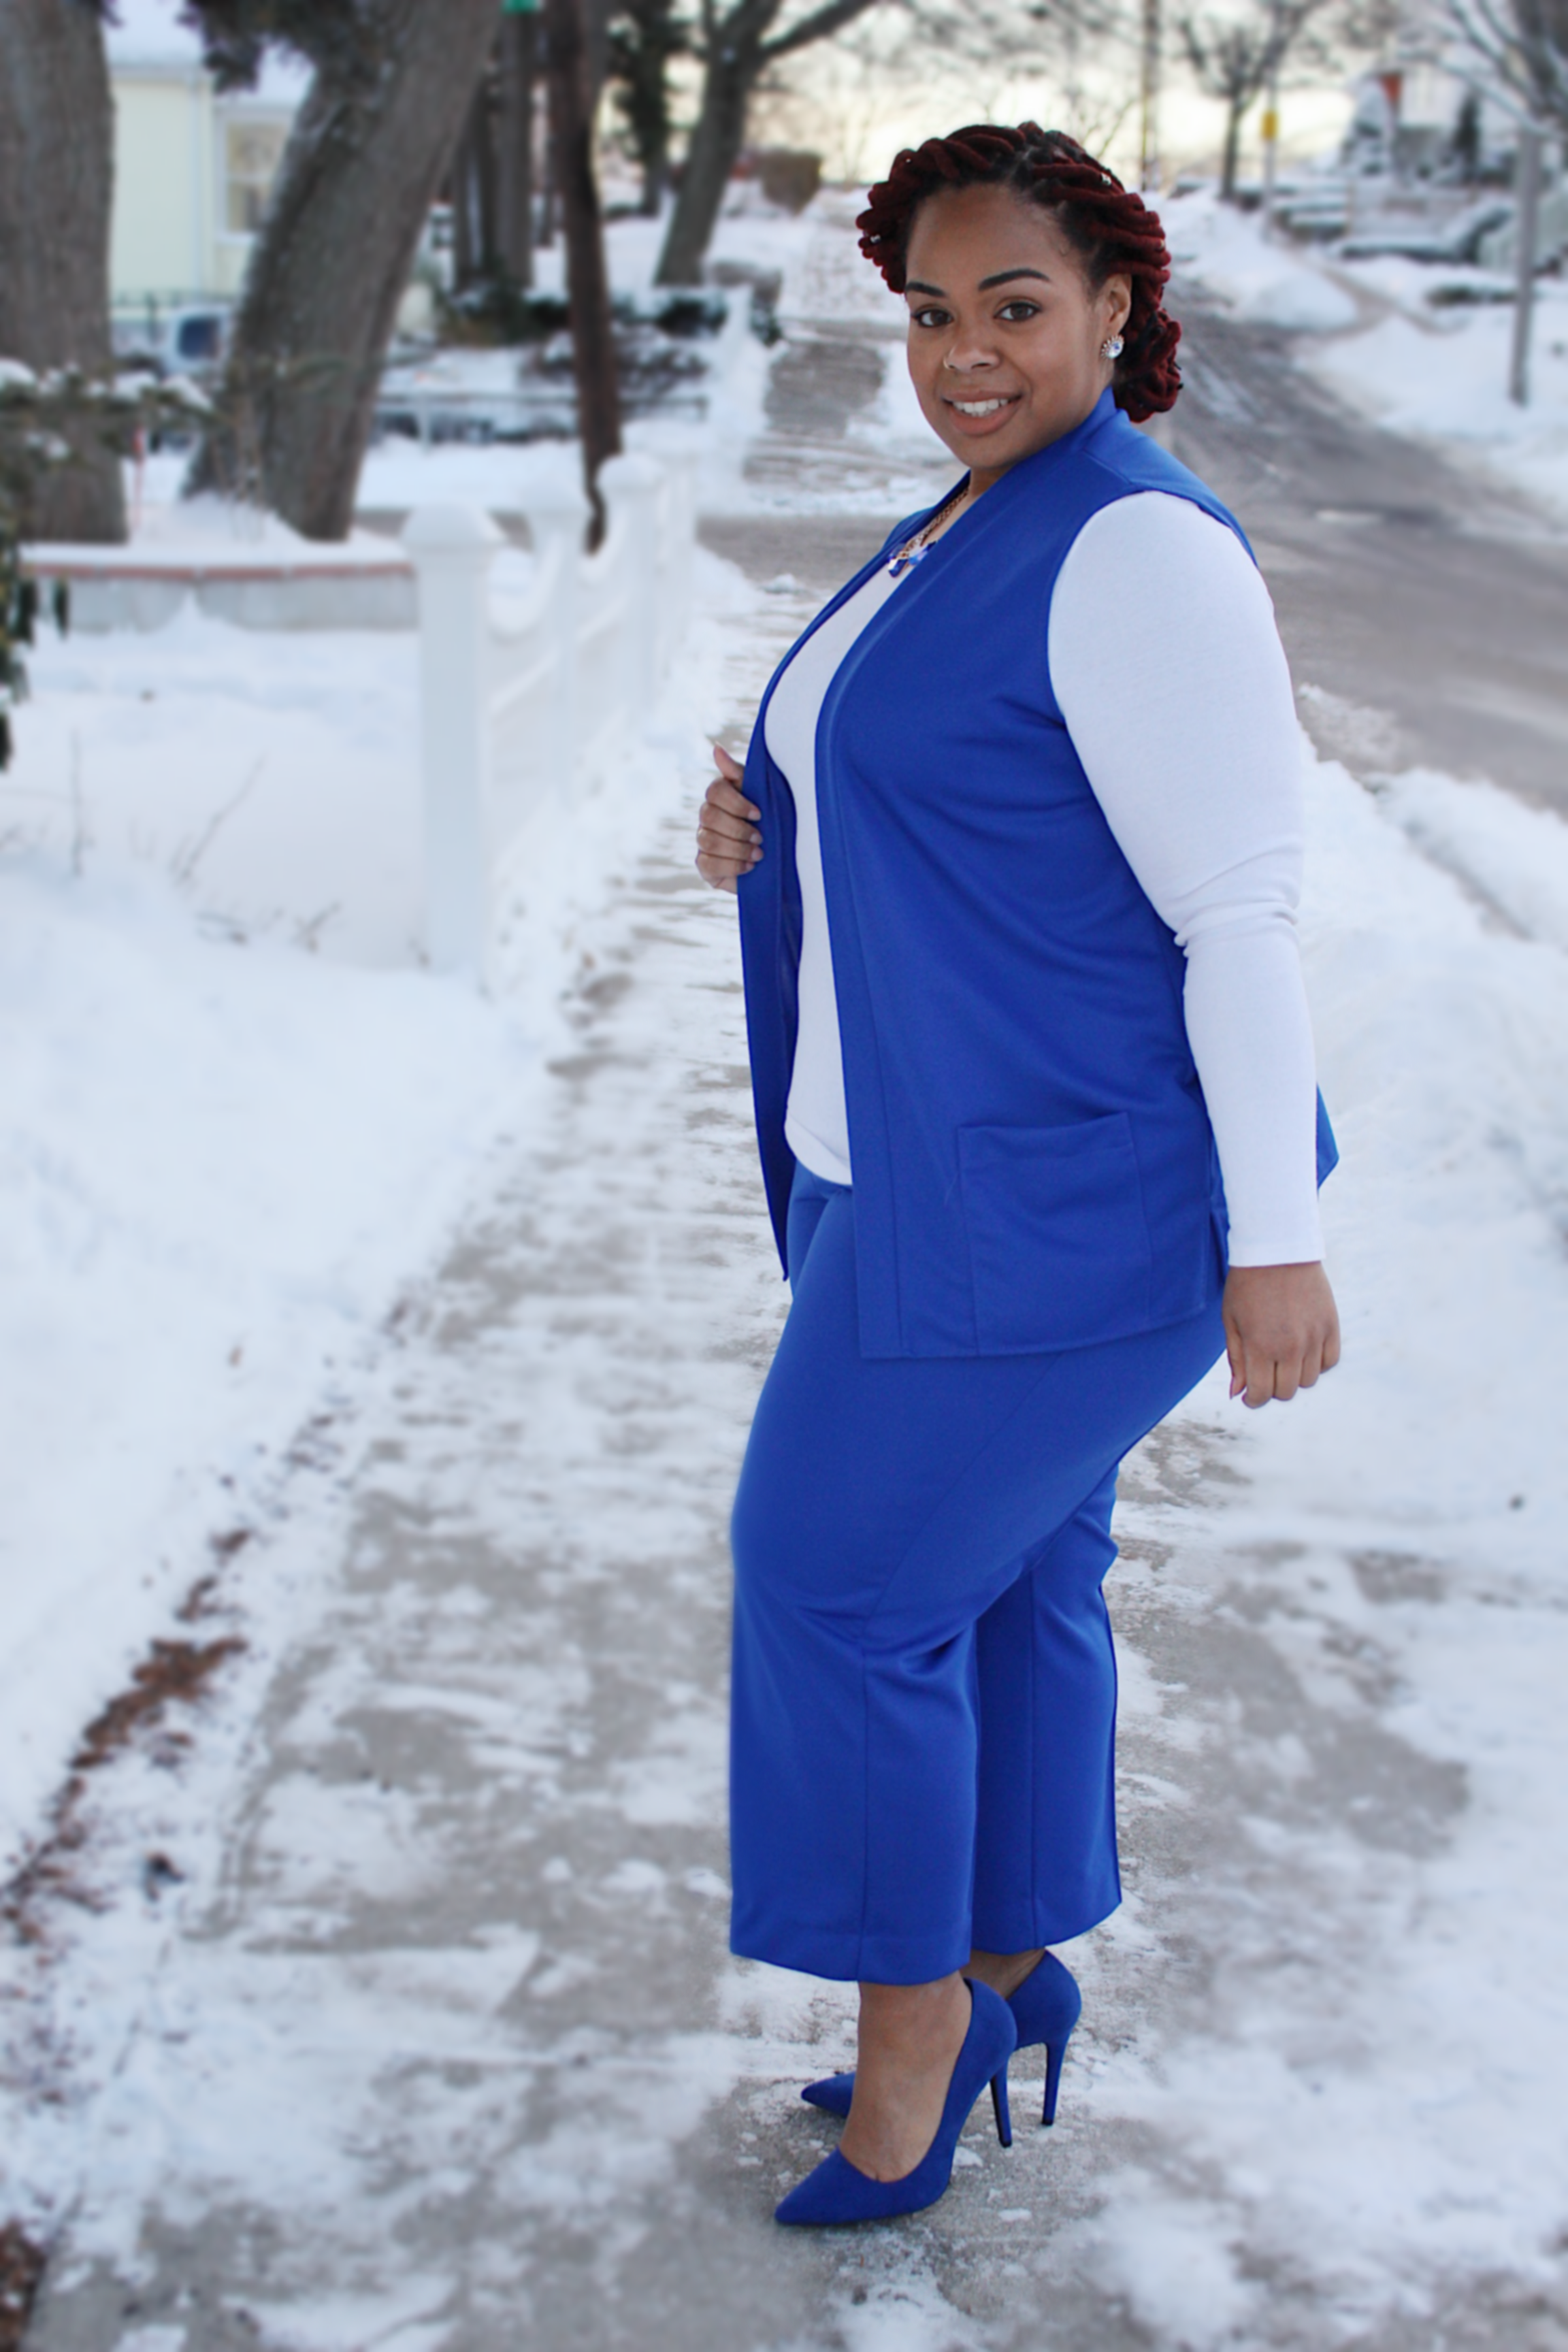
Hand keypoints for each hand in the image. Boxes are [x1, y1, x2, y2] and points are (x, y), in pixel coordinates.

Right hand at [696, 743, 761, 893]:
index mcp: (721, 796)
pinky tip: (749, 866)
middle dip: (738, 829)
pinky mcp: (706, 865)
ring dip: (737, 848)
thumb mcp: (761, 793)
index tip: (759, 814)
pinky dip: (732, 866)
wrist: (780, 857)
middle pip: (709, 817)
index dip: (737, 803)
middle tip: (761, 837)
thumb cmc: (771, 820)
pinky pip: (708, 864)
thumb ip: (738, 772)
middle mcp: (708, 817)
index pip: (715, 791)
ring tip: (759, 854)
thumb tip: (716, 748)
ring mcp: (704, 841)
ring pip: (708, 841)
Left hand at [1222, 1261, 1340, 1408]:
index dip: (1253, 1400)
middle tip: (1265, 1373)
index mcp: (1260, 1346)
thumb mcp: (1231, 1321)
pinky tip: (1303, 1350)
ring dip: (1294, 1376)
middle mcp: (1291, 1347)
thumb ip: (1236, 1360)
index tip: (1250, 1395)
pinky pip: (1329, 1362)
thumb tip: (1239, 1394)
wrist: (1277, 1250)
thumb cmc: (1246, 1285)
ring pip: (1309, 1381)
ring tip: (1282, 1357)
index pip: (1261, 1394)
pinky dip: (1317, 1363)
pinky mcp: (1331, 1326)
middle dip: (1272, 1389)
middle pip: (1286, 1392)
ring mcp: (1314, 1337)